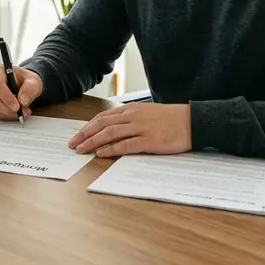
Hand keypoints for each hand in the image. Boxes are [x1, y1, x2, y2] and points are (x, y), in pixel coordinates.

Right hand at [0, 64, 41, 121]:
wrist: (22, 86)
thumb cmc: (25, 80)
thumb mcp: (33, 81)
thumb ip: (30, 88)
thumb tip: (23, 100)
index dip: (6, 97)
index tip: (17, 107)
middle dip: (9, 109)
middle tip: (23, 112)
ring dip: (9, 113)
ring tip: (22, 112)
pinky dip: (6, 116)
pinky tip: (15, 113)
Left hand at [68, 103, 190, 157]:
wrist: (192, 122)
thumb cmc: (171, 119)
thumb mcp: (148, 113)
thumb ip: (132, 119)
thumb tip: (115, 127)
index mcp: (131, 110)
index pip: (103, 117)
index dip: (88, 126)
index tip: (78, 134)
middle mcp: (133, 116)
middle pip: (102, 124)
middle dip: (84, 134)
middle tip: (72, 144)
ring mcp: (140, 128)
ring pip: (110, 133)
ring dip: (92, 141)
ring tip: (81, 150)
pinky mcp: (149, 140)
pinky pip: (125, 145)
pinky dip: (111, 149)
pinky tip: (101, 154)